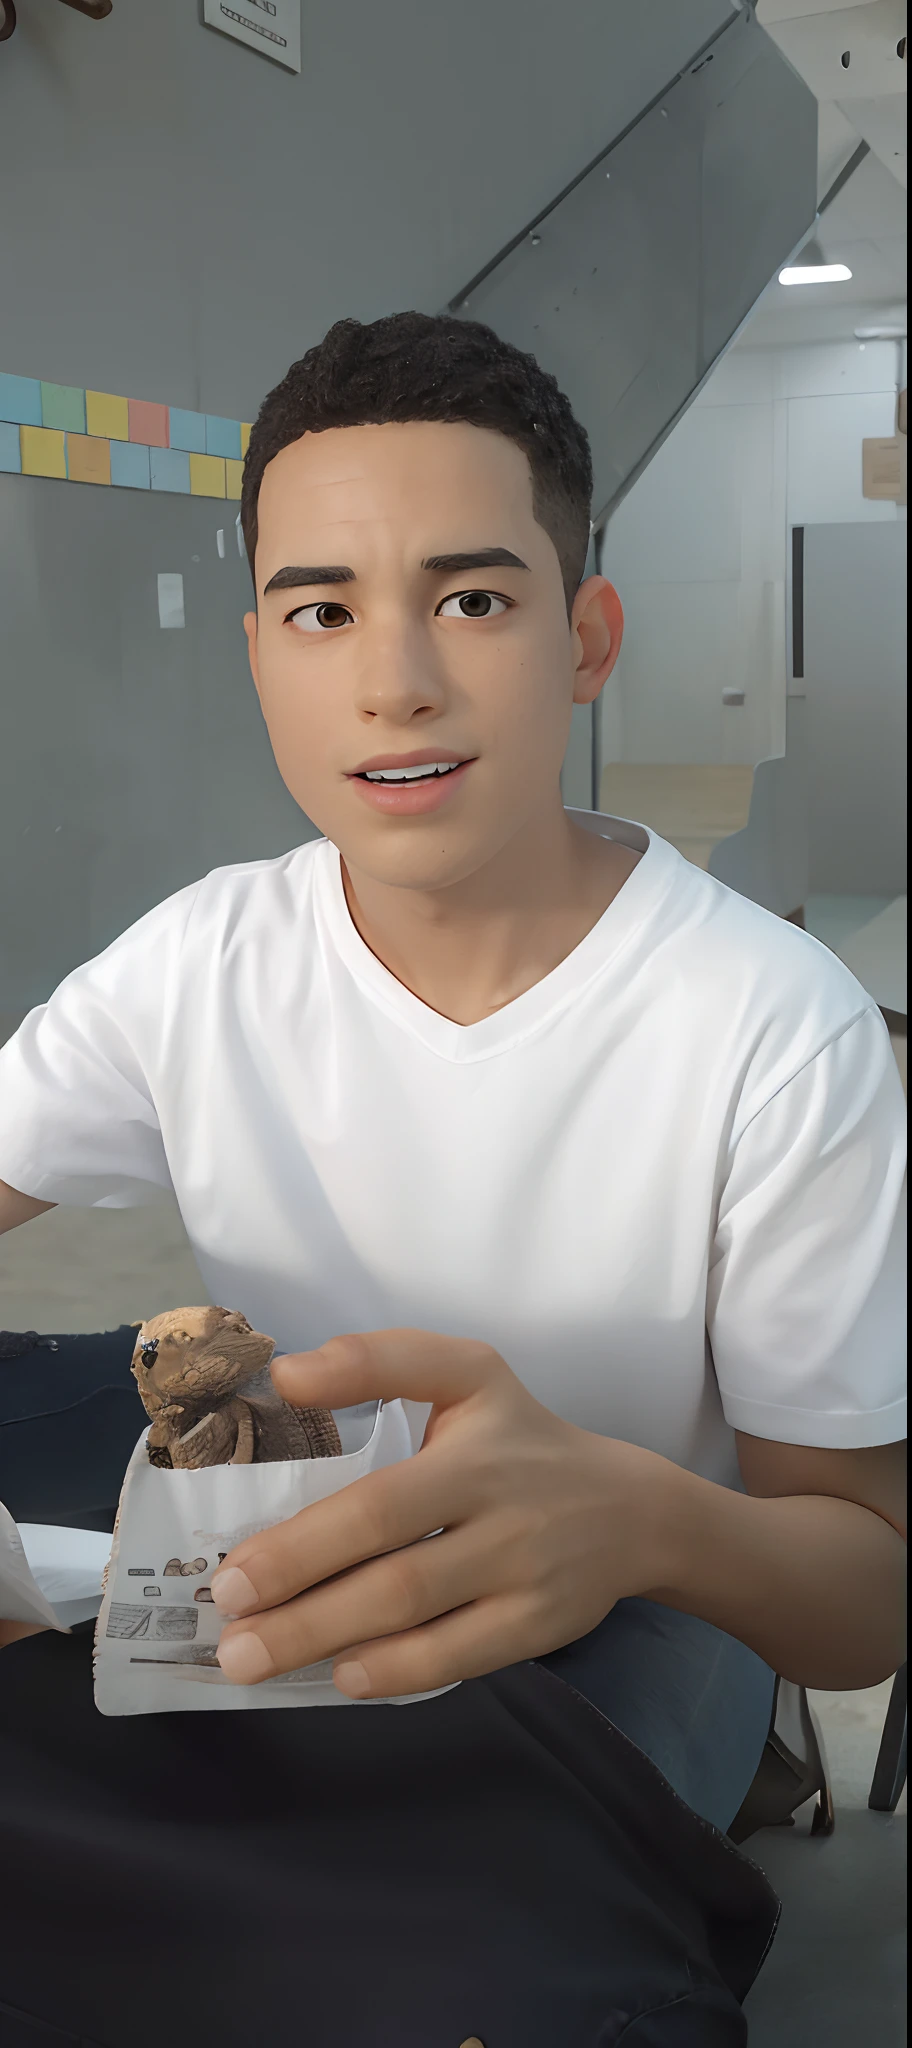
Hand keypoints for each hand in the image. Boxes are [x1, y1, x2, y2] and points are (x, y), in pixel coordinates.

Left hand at [211, 1330, 674, 1698]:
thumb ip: (378, 1361)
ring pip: (418, 1618)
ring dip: (328, 1642)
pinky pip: (460, 1657)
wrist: (630, 1509)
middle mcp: (501, 1513)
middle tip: (226, 1627)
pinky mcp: (540, 1627)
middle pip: (392, 1569)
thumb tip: (286, 1375)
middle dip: (299, 1603)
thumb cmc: (520, 1438)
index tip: (231, 1571)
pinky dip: (396, 1671)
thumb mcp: (466, 1373)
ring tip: (252, 1659)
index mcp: (472, 1447)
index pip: (382, 1498)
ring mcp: (524, 1576)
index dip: (304, 1541)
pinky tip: (340, 1675)